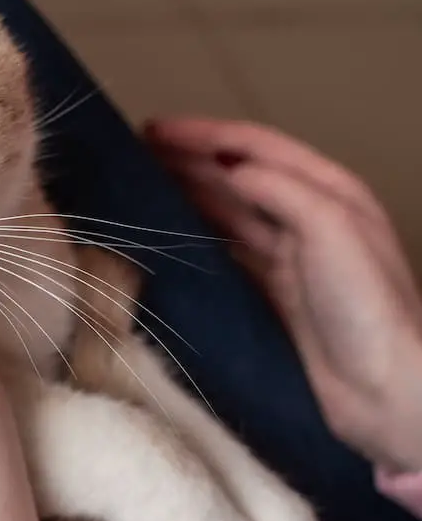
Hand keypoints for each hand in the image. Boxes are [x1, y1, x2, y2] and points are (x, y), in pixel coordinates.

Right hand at [145, 117, 421, 471]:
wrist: (383, 391)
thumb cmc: (366, 305)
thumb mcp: (331, 229)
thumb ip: (280, 190)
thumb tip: (231, 167)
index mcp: (330, 190)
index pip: (257, 146)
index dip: (204, 134)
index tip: (153, 129)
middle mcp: (309, 215)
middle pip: (240, 174)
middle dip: (190, 157)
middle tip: (137, 151)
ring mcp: (290, 256)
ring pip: (229, 210)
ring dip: (189, 191)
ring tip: (144, 182)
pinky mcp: (273, 293)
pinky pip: (226, 251)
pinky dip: (197, 235)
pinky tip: (171, 232)